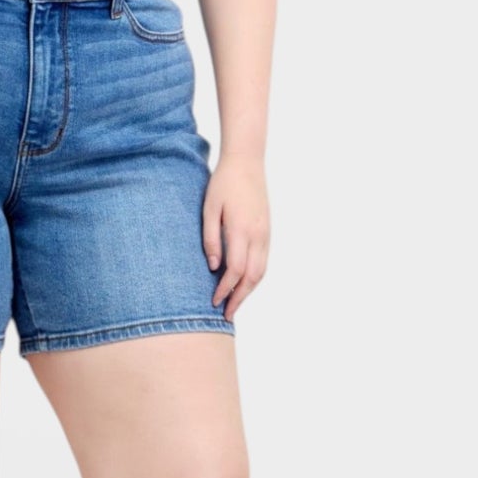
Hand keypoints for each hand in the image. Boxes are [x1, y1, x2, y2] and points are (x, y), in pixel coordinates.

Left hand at [202, 152, 269, 320]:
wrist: (247, 163)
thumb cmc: (223, 183)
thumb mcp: (209, 208)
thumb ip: (211, 238)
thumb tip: (214, 266)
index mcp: (242, 230)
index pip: (235, 270)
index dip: (224, 290)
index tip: (213, 301)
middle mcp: (258, 235)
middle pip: (252, 277)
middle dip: (239, 298)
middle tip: (226, 315)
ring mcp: (266, 234)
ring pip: (262, 272)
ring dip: (249, 291)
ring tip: (235, 304)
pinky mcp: (268, 231)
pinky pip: (264, 261)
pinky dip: (255, 278)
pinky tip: (244, 284)